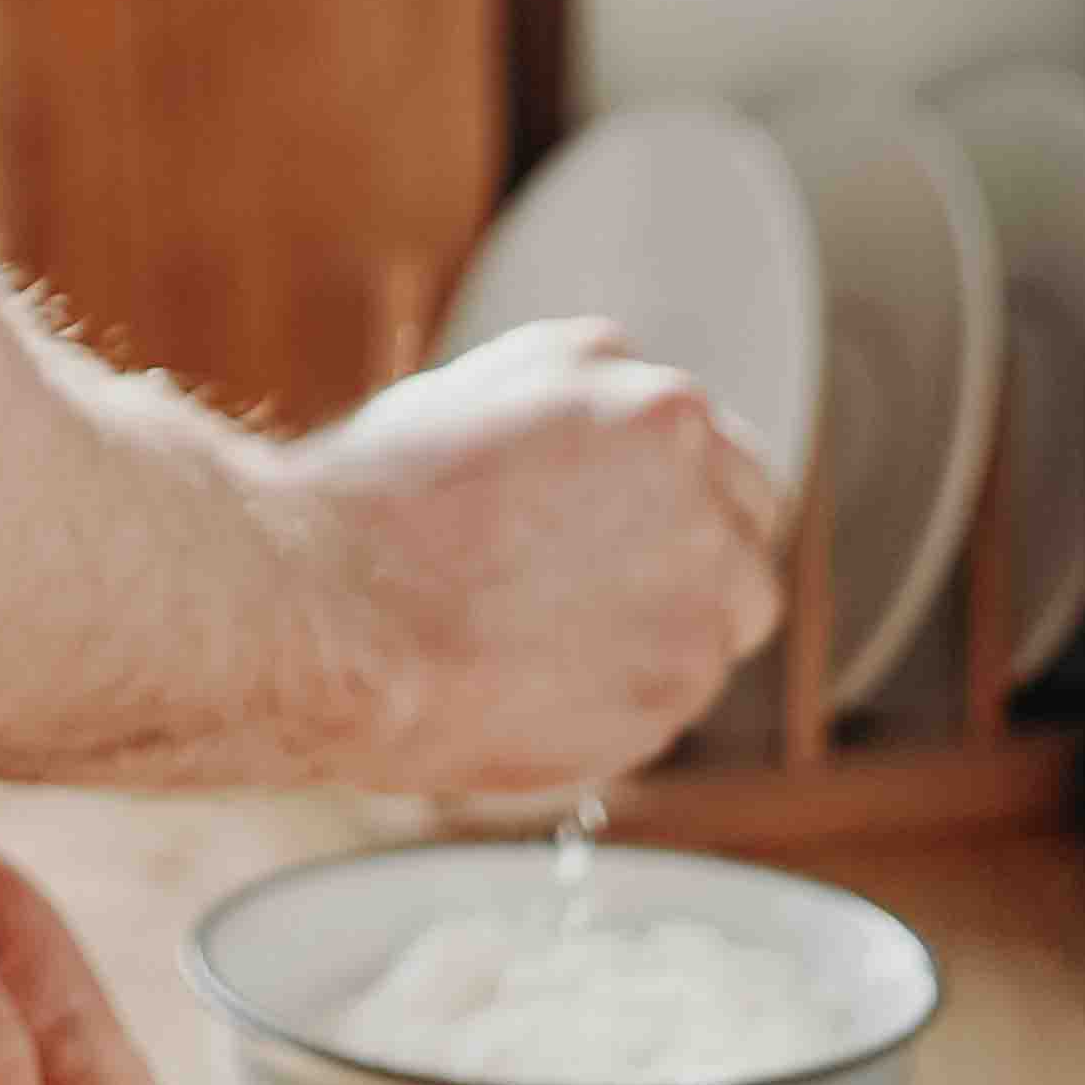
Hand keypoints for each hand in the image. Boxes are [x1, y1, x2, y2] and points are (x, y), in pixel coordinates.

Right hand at [276, 320, 786, 791]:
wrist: (336, 611)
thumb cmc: (376, 505)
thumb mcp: (477, 399)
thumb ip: (572, 414)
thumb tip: (603, 451)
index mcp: (642, 393)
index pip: (712, 443)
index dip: (670, 487)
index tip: (629, 521)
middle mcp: (691, 473)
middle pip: (748, 521)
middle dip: (698, 549)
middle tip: (612, 584)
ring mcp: (697, 580)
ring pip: (730, 613)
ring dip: (674, 624)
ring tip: (563, 636)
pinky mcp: (680, 680)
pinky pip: (682, 689)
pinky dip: (634, 692)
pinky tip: (544, 680)